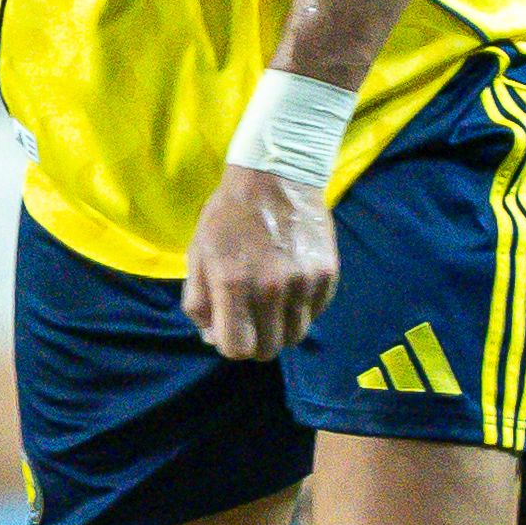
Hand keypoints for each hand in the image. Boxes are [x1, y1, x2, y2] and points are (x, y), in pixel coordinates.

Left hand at [184, 165, 338, 360]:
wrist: (275, 175)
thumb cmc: (227, 215)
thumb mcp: (198, 253)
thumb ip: (199, 300)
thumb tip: (212, 338)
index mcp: (233, 283)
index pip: (237, 348)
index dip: (230, 345)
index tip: (229, 330)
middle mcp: (272, 288)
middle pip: (269, 349)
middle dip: (255, 340)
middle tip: (250, 318)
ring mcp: (304, 282)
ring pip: (295, 336)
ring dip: (279, 328)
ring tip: (270, 302)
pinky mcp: (327, 275)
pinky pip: (315, 313)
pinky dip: (301, 309)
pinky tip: (289, 285)